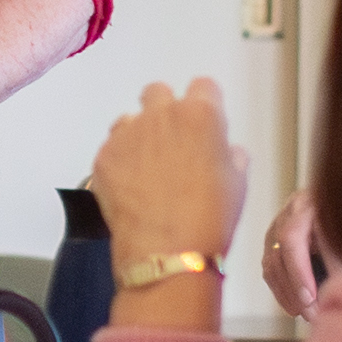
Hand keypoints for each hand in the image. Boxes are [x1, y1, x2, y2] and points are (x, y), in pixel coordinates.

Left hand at [87, 79, 247, 266]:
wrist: (169, 254)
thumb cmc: (208, 222)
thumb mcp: (238, 183)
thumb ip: (230, 154)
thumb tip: (224, 152)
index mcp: (201, 116)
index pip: (203, 86)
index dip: (204, 103)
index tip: (202, 119)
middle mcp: (161, 115)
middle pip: (158, 92)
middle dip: (164, 109)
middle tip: (170, 139)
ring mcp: (128, 134)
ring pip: (129, 119)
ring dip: (138, 134)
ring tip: (147, 167)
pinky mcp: (103, 157)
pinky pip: (111, 147)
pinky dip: (119, 161)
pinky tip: (131, 186)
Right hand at [261, 189, 327, 318]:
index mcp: (309, 203)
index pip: (291, 239)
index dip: (299, 272)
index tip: (311, 298)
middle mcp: (290, 213)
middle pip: (279, 255)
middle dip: (295, 290)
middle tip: (313, 315)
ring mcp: (279, 226)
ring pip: (271, 265)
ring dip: (287, 295)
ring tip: (308, 315)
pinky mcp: (276, 243)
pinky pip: (271, 271)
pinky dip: (282, 292)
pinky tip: (296, 308)